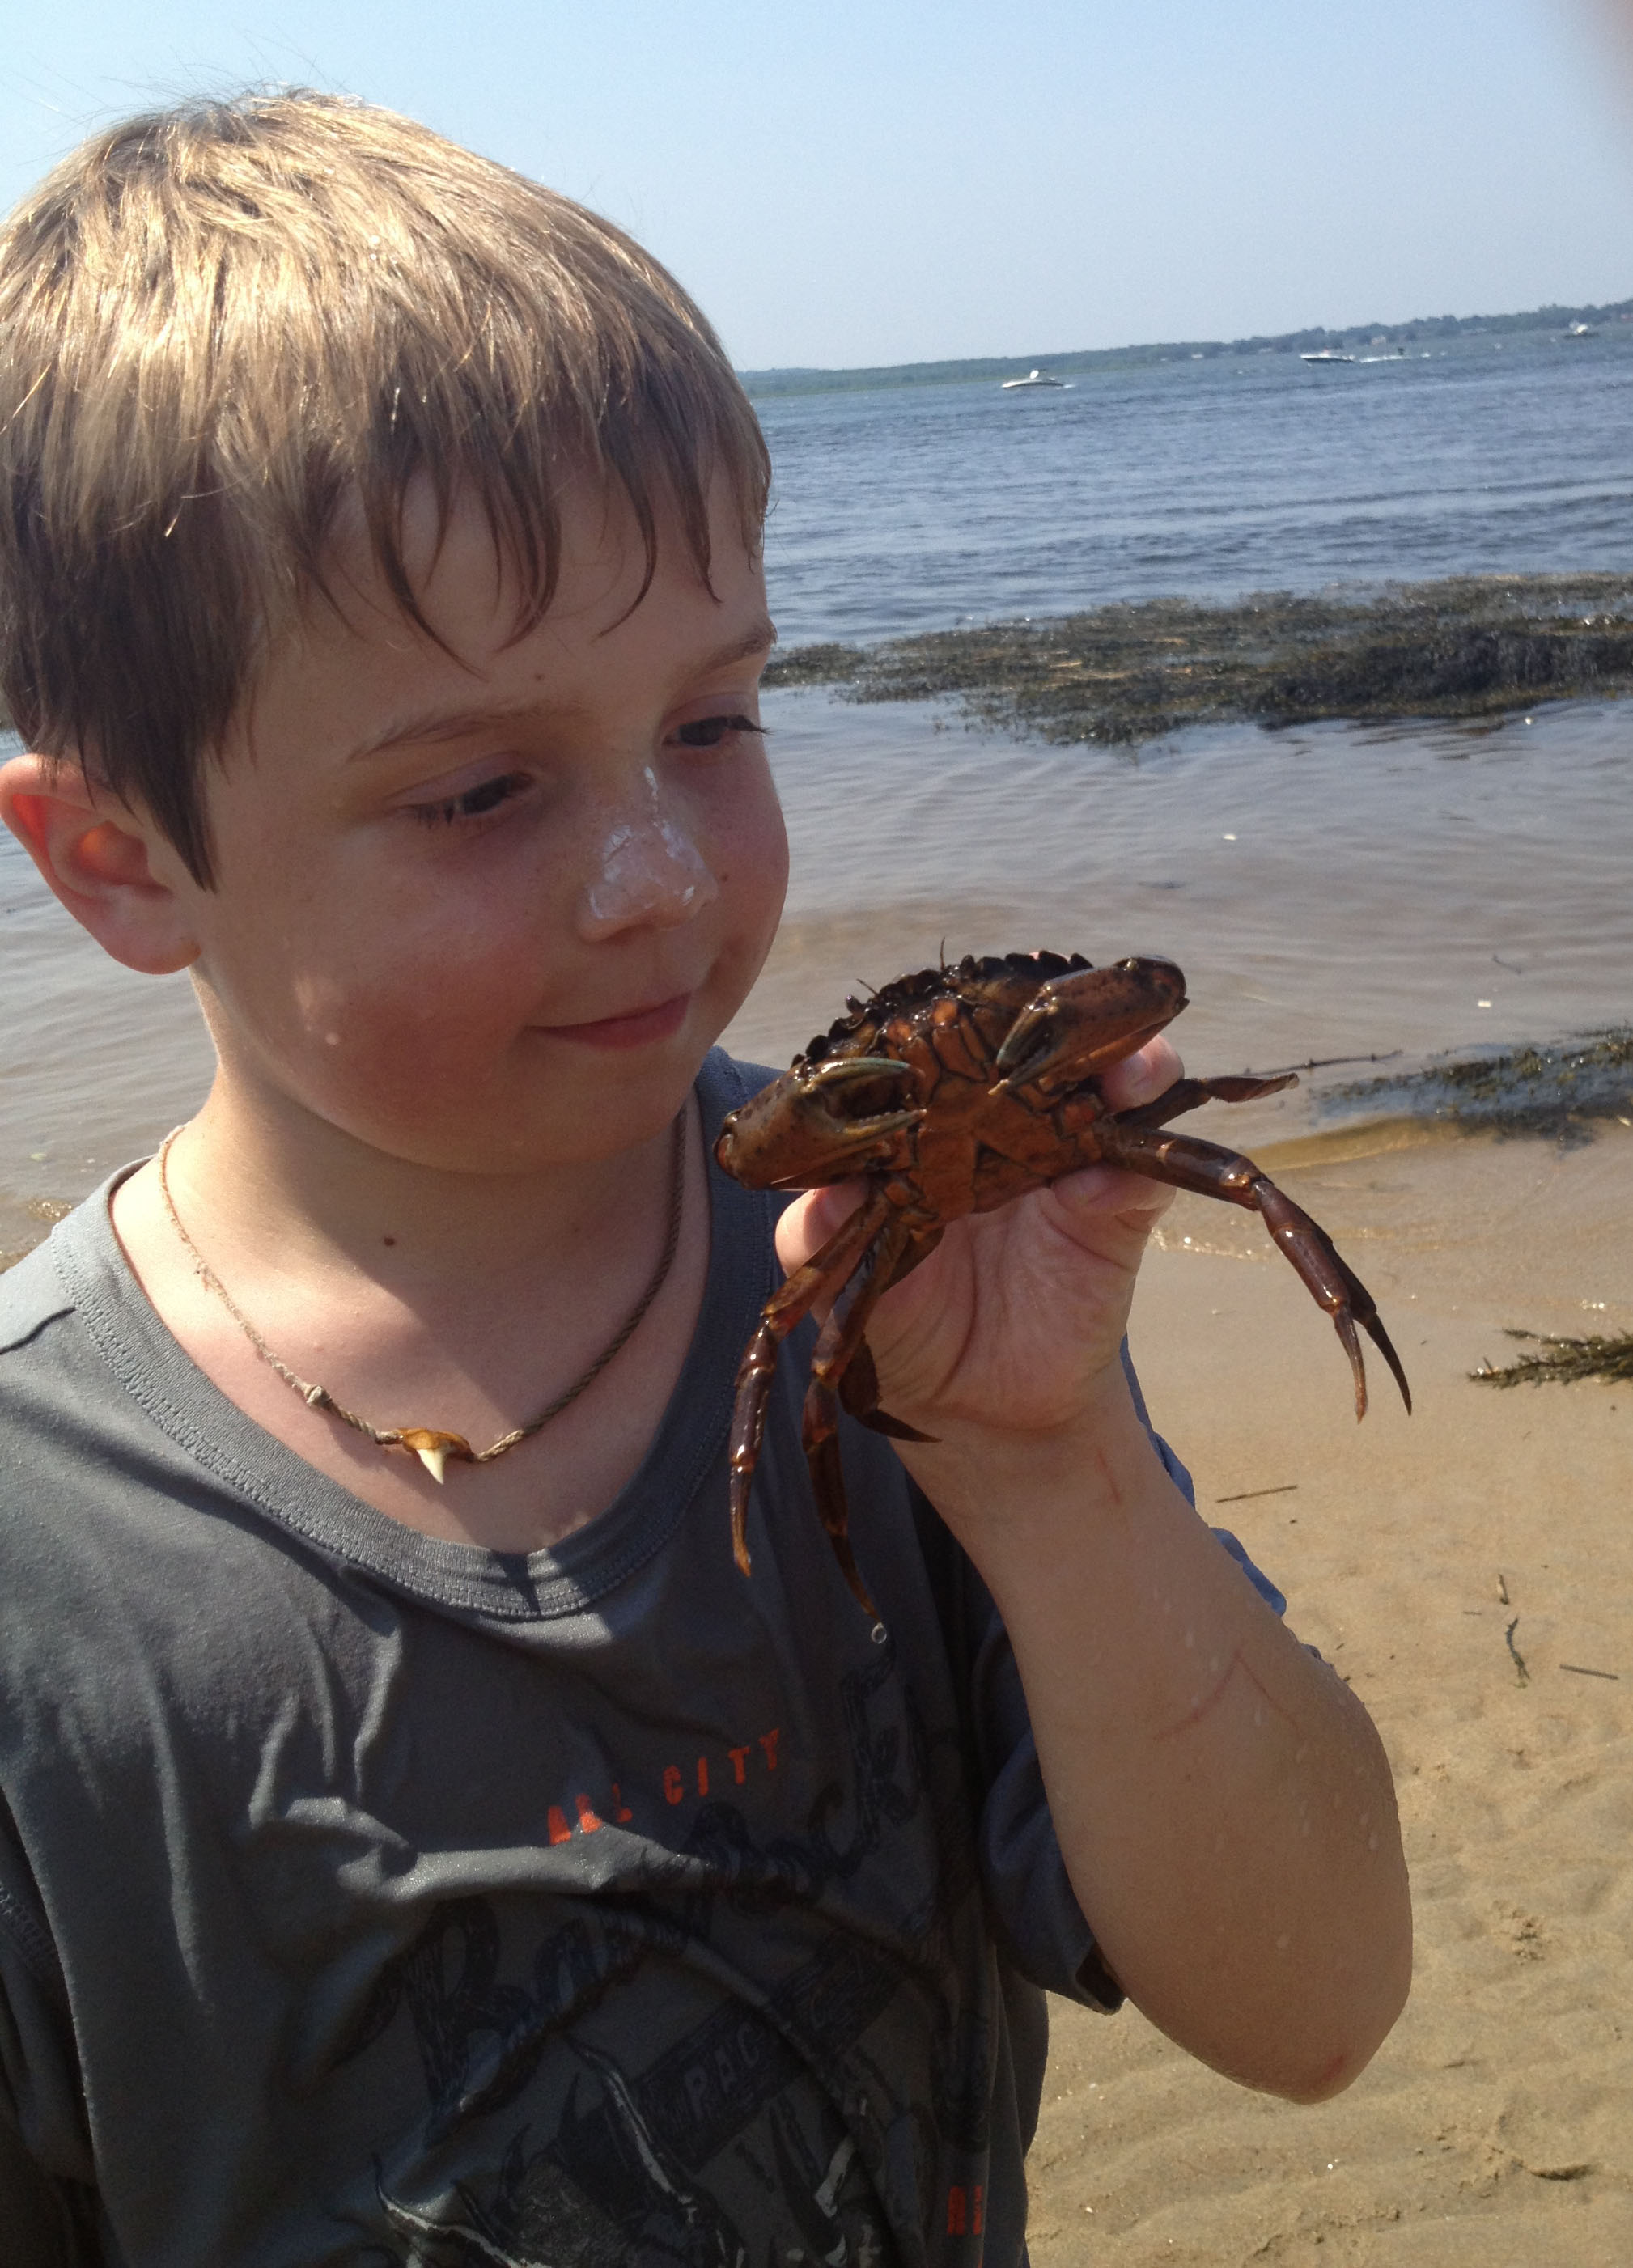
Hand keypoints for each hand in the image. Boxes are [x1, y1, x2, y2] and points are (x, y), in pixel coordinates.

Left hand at [773, 1033, 1183, 1445]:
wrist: (975, 1409)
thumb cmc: (904, 1324)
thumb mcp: (849, 1280)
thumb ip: (822, 1232)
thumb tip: (823, 1188)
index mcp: (938, 1123)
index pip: (951, 1049)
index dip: (957, 1021)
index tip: (955, 1012)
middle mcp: (1008, 1124)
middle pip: (1045, 1045)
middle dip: (1061, 1018)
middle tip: (1061, 1015)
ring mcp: (1068, 1162)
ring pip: (1113, 1087)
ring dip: (1128, 1067)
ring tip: (1124, 1077)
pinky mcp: (1117, 1213)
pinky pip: (1143, 1173)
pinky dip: (1137, 1165)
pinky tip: (1109, 1179)